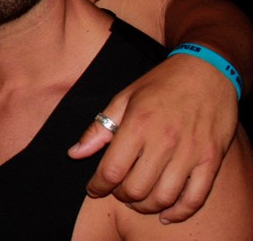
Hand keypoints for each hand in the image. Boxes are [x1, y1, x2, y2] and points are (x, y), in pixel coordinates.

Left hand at [68, 54, 237, 222]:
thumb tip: (75, 153)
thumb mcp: (124, 98)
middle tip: (118, 192)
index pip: (112, 170)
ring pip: (163, 197)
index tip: (94, 190)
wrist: (207, 71)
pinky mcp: (212, 160)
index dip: (98, 186)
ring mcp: (190, 152)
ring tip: (138, 200)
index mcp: (138, 125)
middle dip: (121, 196)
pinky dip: (178, 212)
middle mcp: (164, 141)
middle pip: (136, 188)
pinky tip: (165, 214)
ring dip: (145, 206)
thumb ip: (99, 128)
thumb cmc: (162, 84)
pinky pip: (195, 198)